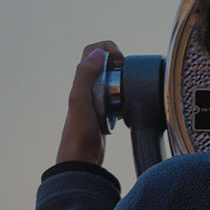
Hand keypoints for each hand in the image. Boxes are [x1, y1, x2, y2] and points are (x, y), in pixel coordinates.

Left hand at [55, 40, 124, 165]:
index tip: (120, 60)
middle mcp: (87, 88)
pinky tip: (127, 108)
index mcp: (80, 81)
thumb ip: (85, 75)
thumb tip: (99, 54)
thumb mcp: (80, 100)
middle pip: (104, 63)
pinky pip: (118, 98)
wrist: (81, 159)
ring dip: (123, 80)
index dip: (108, 49)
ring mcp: (96, 101)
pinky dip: (125, 97)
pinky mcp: (105, 113)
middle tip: (127, 73)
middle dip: (119, 63)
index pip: (92, 50)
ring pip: (113, 80)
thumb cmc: (79, 132)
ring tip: (129, 89)